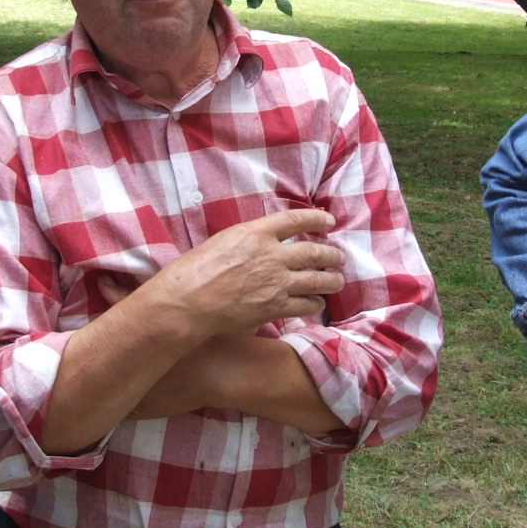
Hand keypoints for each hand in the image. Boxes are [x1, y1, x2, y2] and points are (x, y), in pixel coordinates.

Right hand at [132, 208, 343, 341]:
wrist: (188, 301)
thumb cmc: (194, 270)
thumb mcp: (223, 241)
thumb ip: (249, 240)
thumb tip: (263, 243)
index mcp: (256, 233)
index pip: (296, 220)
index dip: (317, 219)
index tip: (329, 222)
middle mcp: (272, 256)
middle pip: (315, 252)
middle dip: (332, 255)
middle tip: (339, 257)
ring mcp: (276, 283)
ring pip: (318, 280)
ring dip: (332, 280)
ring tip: (338, 280)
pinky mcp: (275, 308)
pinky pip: (306, 305)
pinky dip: (315, 303)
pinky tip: (317, 303)